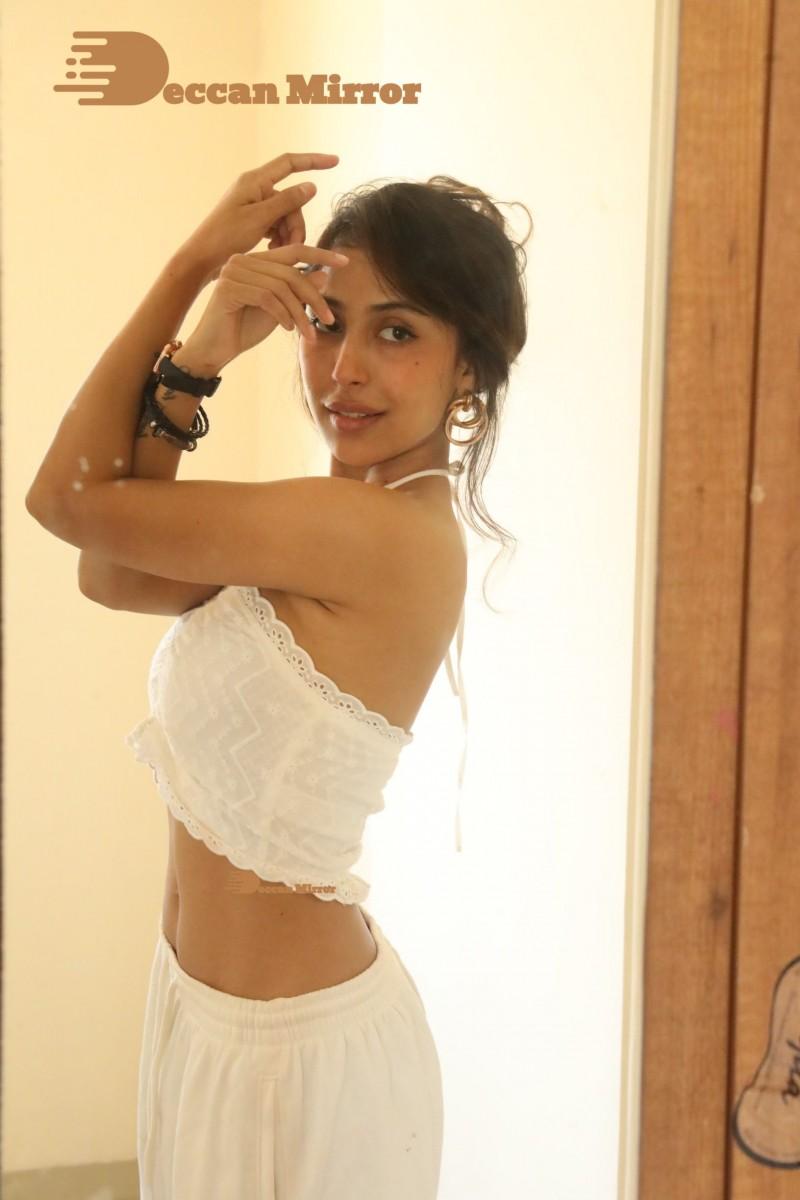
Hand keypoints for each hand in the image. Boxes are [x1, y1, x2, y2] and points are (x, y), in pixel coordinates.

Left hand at [176, 151, 340, 285]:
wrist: (201, 259)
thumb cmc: (225, 237)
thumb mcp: (259, 219)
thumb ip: (286, 202)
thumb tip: (311, 186)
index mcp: (254, 181)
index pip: (290, 163)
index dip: (314, 160)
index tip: (335, 161)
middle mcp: (255, 189)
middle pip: (291, 200)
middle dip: (296, 223)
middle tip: (293, 247)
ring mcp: (253, 205)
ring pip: (285, 215)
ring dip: (288, 234)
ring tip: (279, 253)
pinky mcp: (252, 220)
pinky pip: (275, 224)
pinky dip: (279, 237)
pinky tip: (273, 251)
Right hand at [180, 244, 348, 370]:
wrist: (214, 350)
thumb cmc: (244, 329)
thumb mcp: (280, 310)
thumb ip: (297, 291)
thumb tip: (323, 274)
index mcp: (255, 260)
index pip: (294, 250)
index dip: (321, 254)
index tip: (345, 262)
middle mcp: (242, 259)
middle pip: (291, 271)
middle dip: (314, 298)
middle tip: (329, 319)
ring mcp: (233, 271)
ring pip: (281, 286)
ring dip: (300, 313)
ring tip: (307, 333)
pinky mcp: (228, 287)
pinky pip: (267, 297)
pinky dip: (282, 314)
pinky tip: (286, 329)